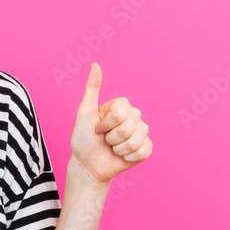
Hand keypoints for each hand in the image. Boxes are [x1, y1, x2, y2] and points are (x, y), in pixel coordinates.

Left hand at [70, 62, 151, 184]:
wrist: (88, 165)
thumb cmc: (83, 138)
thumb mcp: (85, 112)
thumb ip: (92, 88)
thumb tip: (95, 64)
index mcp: (121, 106)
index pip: (120, 113)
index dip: (105, 124)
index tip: (97, 128)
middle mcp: (134, 116)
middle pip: (128, 127)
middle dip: (111, 138)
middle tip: (105, 140)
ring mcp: (142, 132)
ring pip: (135, 141)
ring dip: (118, 149)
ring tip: (112, 148)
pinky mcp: (146, 148)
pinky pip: (143, 151)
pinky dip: (128, 157)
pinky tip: (121, 156)